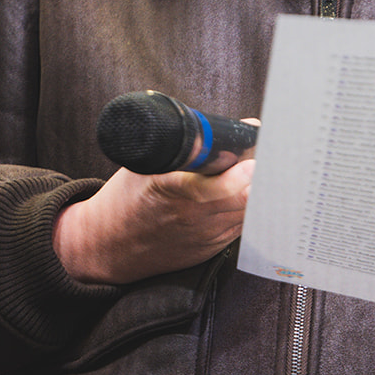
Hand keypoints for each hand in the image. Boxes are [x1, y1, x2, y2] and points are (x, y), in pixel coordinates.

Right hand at [54, 157, 254, 283]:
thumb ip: (183, 148)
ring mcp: (205, 236)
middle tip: (267, 156)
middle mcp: (192, 216)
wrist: (107, 246)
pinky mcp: (211, 248)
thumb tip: (225, 126)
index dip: (243, 172)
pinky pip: (242, 226)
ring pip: (249, 213)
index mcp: (171, 190)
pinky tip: (249, 193)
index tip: (254, 156)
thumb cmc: (127, 199)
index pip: (220, 186)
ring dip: (259, 191)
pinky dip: (250, 208)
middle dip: (261, 176)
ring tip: (261, 171)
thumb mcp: (144, 165)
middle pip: (245, 198)